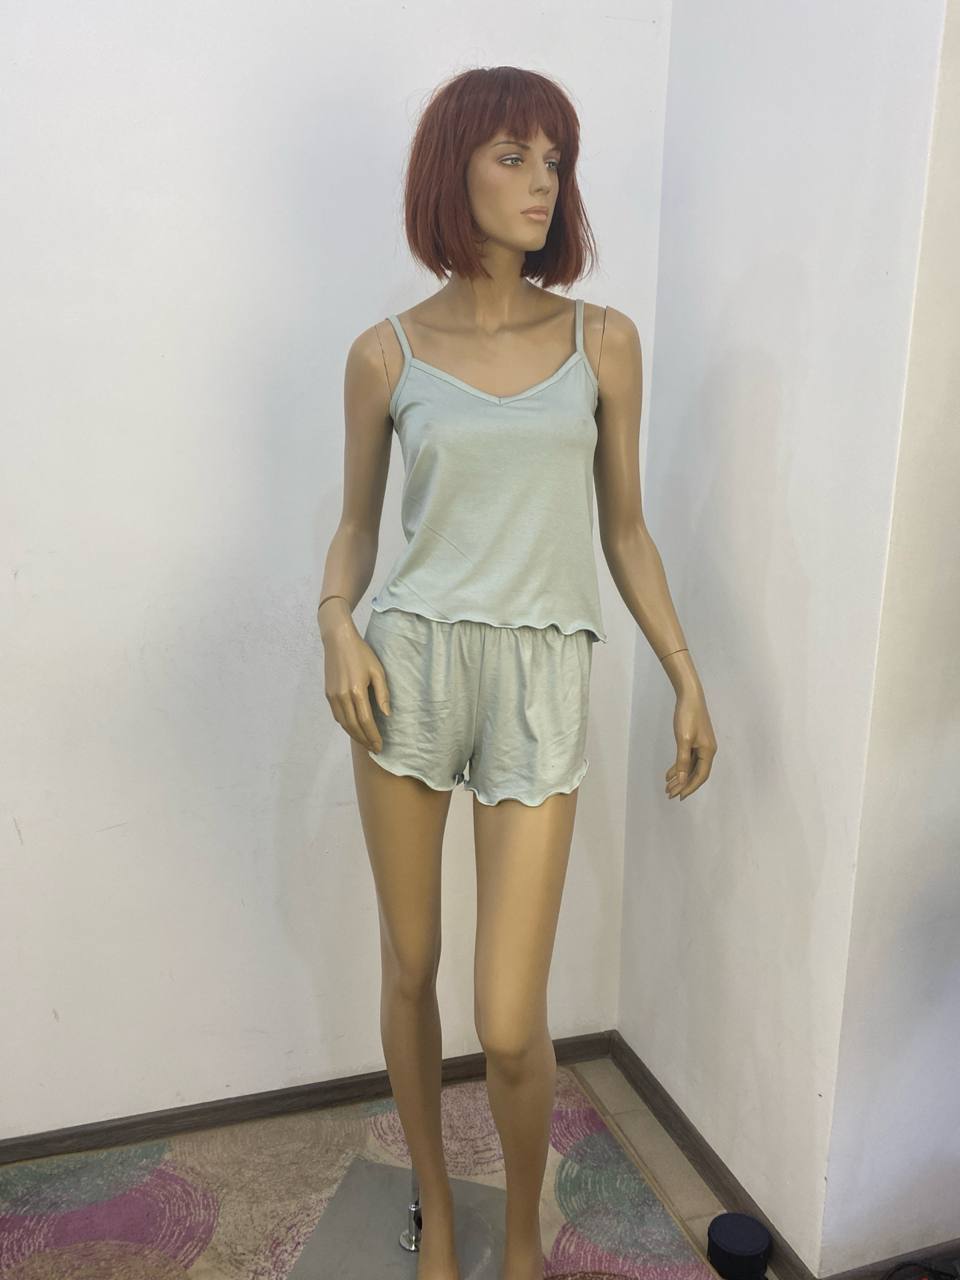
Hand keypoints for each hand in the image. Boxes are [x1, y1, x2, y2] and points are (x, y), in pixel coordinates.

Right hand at [321, 614, 390, 752]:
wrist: (338, 640)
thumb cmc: (362, 653)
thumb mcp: (378, 671)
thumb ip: (383, 694)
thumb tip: (386, 715)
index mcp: (356, 691)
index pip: (366, 722)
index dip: (373, 736)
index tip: (380, 746)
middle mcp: (342, 697)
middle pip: (353, 726)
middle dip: (364, 740)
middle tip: (374, 749)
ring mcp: (333, 696)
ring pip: (343, 723)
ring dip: (354, 735)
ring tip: (365, 742)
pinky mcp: (328, 694)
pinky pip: (337, 715)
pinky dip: (346, 725)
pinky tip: (354, 728)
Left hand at [665, 687, 715, 799]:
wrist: (690, 696)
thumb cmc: (687, 716)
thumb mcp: (683, 740)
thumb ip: (683, 761)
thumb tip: (682, 780)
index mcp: (708, 752)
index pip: (700, 776)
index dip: (690, 787)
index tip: (679, 796)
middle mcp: (707, 751)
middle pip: (696, 773)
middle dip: (683, 784)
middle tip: (669, 794)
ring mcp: (702, 746)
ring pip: (691, 767)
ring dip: (680, 777)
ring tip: (667, 786)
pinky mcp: (695, 741)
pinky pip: (688, 759)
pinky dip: (679, 766)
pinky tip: (669, 773)